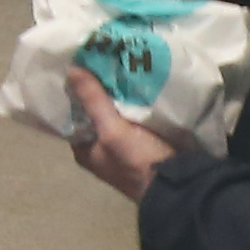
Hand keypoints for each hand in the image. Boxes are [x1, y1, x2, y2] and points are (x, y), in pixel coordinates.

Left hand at [63, 72, 175, 202]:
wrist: (179, 187)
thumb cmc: (138, 161)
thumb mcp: (112, 130)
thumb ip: (93, 101)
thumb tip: (71, 70)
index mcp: (84, 151)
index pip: (72, 116)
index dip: (74, 93)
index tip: (78, 66)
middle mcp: (99, 151)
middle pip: (94, 115)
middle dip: (97, 92)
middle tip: (100, 63)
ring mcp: (121, 150)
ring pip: (114, 116)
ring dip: (116, 98)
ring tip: (117, 68)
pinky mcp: (142, 146)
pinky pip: (133, 120)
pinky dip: (132, 106)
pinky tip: (135, 86)